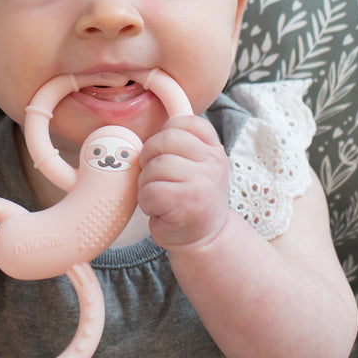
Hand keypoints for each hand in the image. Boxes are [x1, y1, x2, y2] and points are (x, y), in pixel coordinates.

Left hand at [137, 115, 230, 249]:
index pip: (184, 121)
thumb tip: (145, 119)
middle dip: (149, 157)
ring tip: (159, 195)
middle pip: (164, 140)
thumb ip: (179, 143)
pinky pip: (151, 191)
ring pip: (155, 166)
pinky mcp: (187, 204)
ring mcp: (202, 182)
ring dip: (147, 183)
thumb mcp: (194, 164)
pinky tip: (159, 209)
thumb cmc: (190, 197)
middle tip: (156, 176)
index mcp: (213, 148)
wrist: (206, 238)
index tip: (165, 153)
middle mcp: (213, 161)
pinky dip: (147, 202)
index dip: (164, 134)